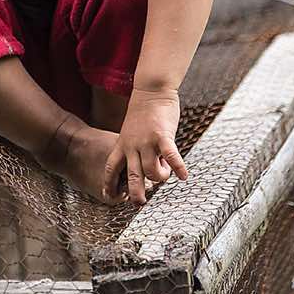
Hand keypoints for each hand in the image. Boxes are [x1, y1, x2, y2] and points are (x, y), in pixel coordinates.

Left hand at [102, 87, 187, 205]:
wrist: (151, 89)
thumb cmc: (144, 112)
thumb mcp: (131, 131)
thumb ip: (136, 150)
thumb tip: (149, 171)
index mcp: (122, 144)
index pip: (111, 168)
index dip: (109, 183)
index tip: (110, 196)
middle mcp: (132, 145)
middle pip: (131, 176)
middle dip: (135, 194)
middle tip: (139, 204)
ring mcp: (147, 141)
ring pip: (151, 171)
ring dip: (160, 177)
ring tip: (166, 172)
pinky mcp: (162, 135)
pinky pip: (170, 156)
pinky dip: (178, 167)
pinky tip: (184, 176)